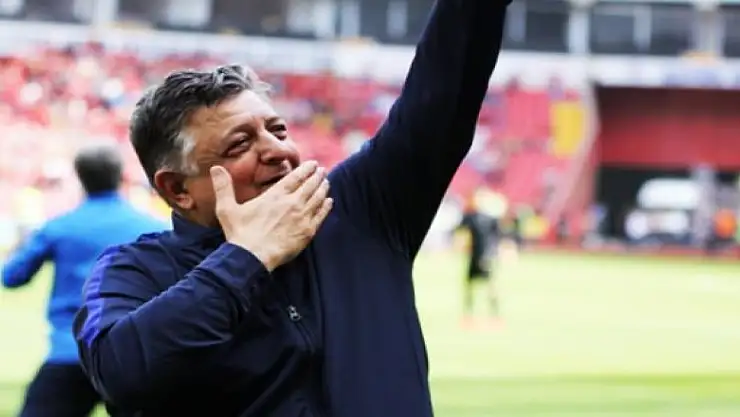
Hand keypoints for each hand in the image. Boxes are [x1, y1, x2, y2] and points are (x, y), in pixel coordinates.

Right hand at [210, 161, 332, 270]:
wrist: (252, 257)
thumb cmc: (240, 234)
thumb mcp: (227, 208)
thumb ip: (223, 187)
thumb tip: (215, 168)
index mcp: (275, 195)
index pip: (296, 177)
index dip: (306, 169)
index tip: (313, 164)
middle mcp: (292, 203)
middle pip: (310, 185)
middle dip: (317, 176)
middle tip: (321, 171)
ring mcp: (302, 217)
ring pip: (318, 198)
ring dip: (323, 188)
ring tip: (326, 182)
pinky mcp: (307, 232)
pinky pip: (321, 215)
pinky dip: (326, 206)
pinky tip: (329, 201)